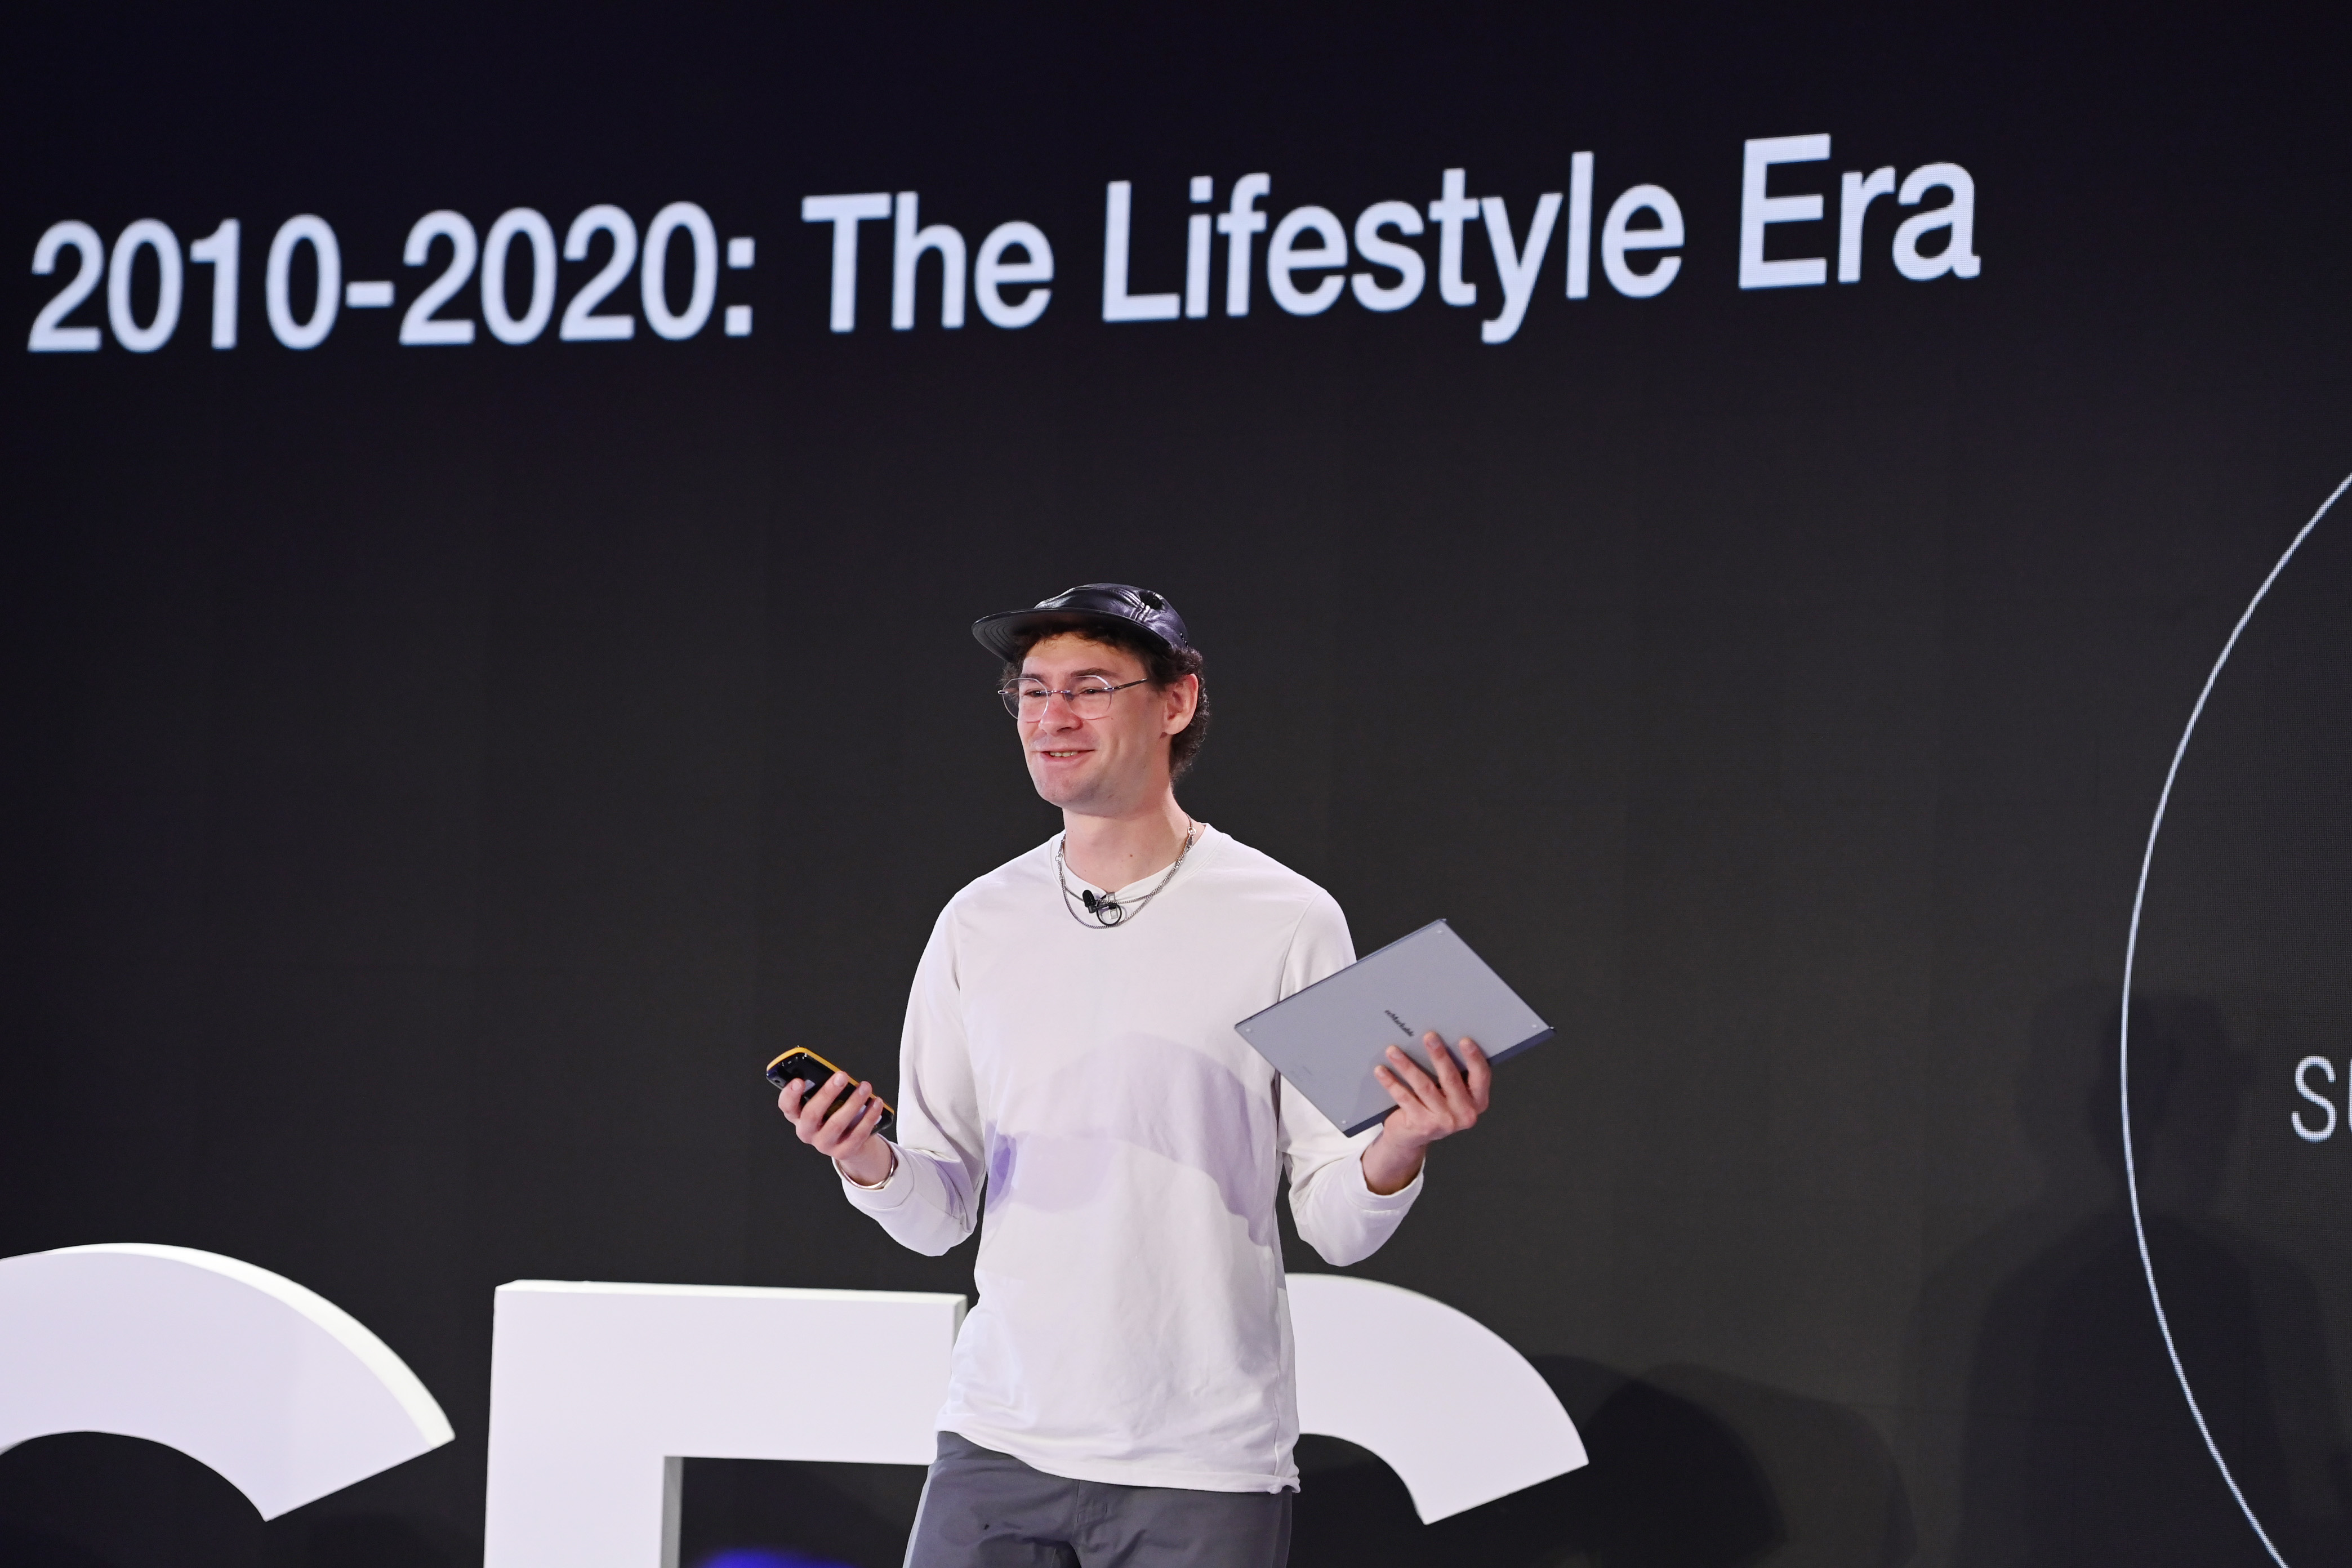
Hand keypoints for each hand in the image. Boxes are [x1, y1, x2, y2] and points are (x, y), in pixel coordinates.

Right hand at [779, 1071, 893, 1186]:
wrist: (849, 1143)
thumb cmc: (834, 1114)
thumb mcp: (825, 1102)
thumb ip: (825, 1090)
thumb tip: (838, 1076)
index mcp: (797, 1116)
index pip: (786, 1106)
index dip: (790, 1094)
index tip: (798, 1081)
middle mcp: (807, 1131)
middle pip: (812, 1114)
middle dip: (827, 1093)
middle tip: (841, 1076)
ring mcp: (823, 1144)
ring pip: (836, 1123)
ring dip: (853, 1103)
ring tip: (865, 1087)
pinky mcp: (842, 1152)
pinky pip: (857, 1134)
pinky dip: (869, 1117)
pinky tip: (876, 1103)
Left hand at [1361, 1032, 1490, 1194]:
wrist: (1412, 1137)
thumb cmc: (1435, 1107)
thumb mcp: (1452, 1094)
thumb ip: (1454, 1074)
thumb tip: (1439, 1041)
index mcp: (1477, 1101)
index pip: (1480, 1077)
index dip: (1474, 1058)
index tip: (1464, 1040)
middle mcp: (1464, 1114)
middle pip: (1451, 1079)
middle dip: (1439, 1055)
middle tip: (1429, 1037)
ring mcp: (1443, 1122)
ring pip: (1424, 1086)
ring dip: (1407, 1066)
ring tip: (1393, 1051)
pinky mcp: (1421, 1124)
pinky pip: (1404, 1098)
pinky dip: (1391, 1082)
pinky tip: (1381, 1070)